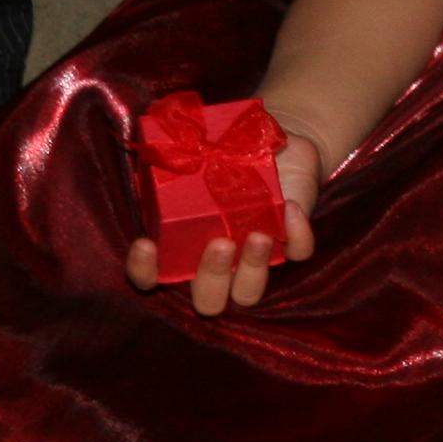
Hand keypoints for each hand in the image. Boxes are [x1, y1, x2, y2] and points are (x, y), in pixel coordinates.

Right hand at [125, 131, 326, 316]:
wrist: (276, 149)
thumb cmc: (226, 156)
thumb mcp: (200, 155)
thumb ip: (179, 155)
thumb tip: (163, 140)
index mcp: (183, 247)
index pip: (152, 278)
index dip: (144, 271)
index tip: (146, 244)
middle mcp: (216, 262)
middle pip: (208, 301)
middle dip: (210, 278)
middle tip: (220, 244)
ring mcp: (254, 259)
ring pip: (249, 292)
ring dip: (253, 268)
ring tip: (258, 235)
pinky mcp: (292, 244)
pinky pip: (298, 253)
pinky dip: (298, 236)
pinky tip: (291, 209)